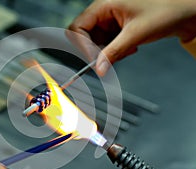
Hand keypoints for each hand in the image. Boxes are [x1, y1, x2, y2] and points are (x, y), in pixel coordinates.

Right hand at [68, 0, 195, 75]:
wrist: (182, 14)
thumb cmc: (165, 11)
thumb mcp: (135, 34)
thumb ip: (113, 52)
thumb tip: (98, 69)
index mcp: (104, 5)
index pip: (78, 27)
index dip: (82, 45)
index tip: (92, 60)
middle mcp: (103, 12)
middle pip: (84, 36)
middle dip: (96, 51)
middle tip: (109, 59)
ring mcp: (109, 21)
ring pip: (95, 43)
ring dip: (108, 52)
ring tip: (127, 49)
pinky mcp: (115, 30)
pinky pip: (106, 45)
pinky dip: (115, 51)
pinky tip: (130, 47)